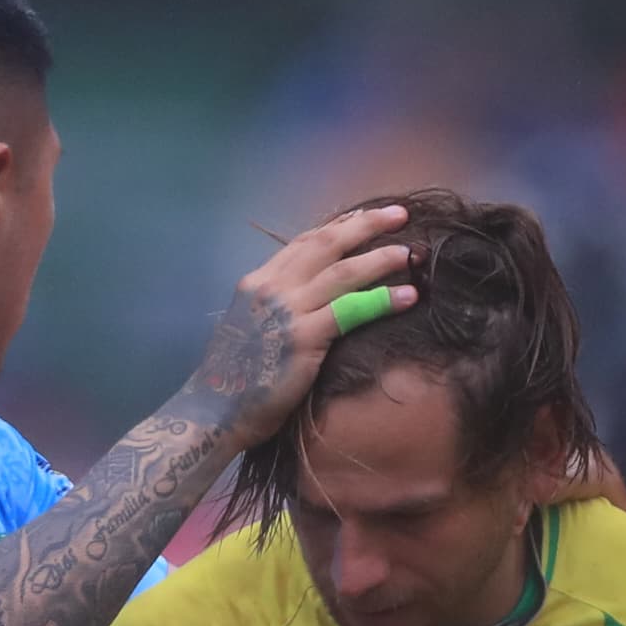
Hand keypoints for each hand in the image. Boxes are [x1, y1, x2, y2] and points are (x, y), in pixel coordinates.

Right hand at [189, 204, 416, 444]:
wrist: (216, 411)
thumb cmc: (235, 377)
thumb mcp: (251, 326)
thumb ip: (276, 305)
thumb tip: (310, 295)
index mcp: (258, 282)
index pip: (304, 242)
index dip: (339, 226)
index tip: (366, 217)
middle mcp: (271, 288)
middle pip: (327, 244)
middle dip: (366, 225)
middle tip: (399, 214)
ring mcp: (287, 311)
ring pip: (344, 272)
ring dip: (381, 258)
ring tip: (410, 252)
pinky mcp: (303, 338)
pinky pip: (351, 310)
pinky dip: (382, 299)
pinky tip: (408, 296)